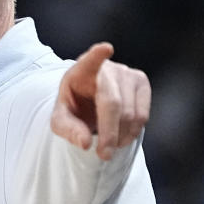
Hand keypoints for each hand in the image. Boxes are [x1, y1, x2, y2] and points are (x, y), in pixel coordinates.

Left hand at [51, 42, 150, 159]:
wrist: (89, 100)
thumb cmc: (74, 107)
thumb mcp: (61, 120)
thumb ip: (68, 130)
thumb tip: (86, 143)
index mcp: (81, 71)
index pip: (89, 61)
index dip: (97, 55)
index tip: (105, 48)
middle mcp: (107, 68)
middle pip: (113, 104)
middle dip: (110, 133)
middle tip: (104, 155)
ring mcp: (127, 73)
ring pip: (131, 113)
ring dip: (121, 136)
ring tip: (109, 144)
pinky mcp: (141, 82)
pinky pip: (143, 114)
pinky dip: (133, 131)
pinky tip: (122, 136)